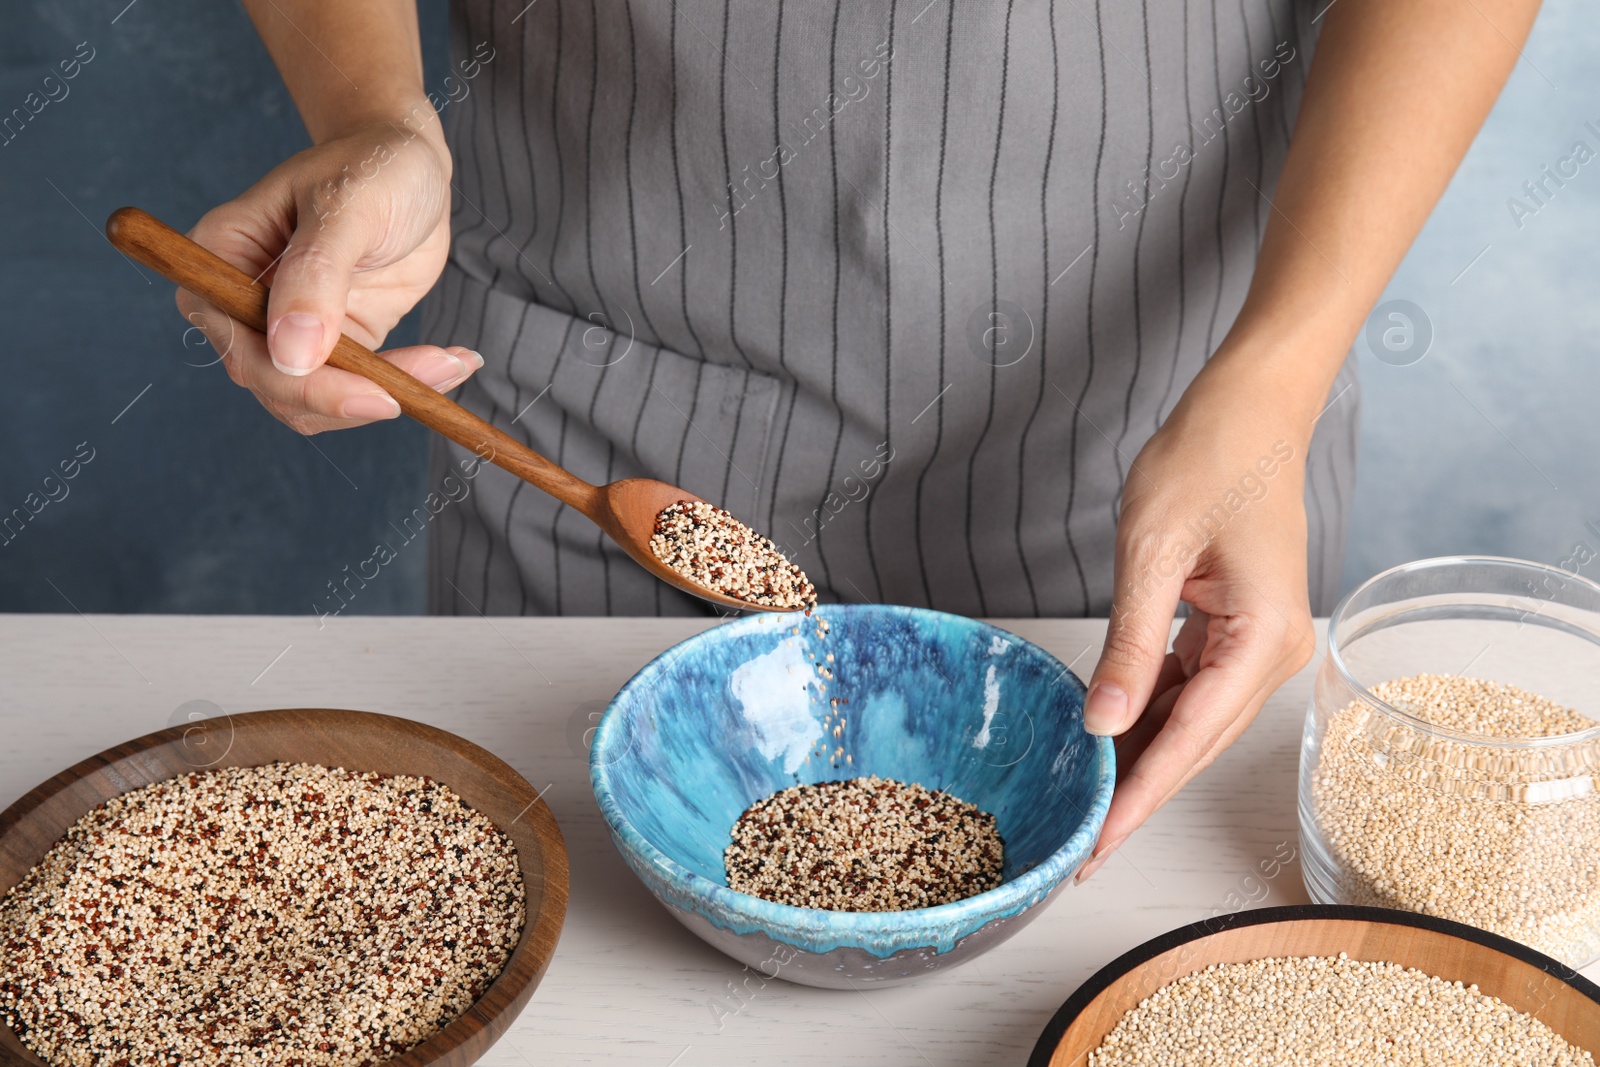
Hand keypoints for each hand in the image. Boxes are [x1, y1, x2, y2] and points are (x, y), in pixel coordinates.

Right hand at [178, 115, 479, 433]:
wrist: (407, 163)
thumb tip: (291, 357)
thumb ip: (317, 276)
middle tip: (433, 379)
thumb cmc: (369, 165)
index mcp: (219, 260)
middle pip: (280, 388)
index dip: (303, 384)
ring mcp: (288, 328)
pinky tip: (453, 363)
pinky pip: (359, 389)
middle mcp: (242, 304)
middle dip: (356, 398)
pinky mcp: (335, 343)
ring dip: (388, 395)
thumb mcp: (347, 207)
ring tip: (452, 363)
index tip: (377, 394)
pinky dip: (406, 386)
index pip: (244, 347)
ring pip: (320, 402)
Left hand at [1075, 361, 1317, 881]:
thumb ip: (1130, 643)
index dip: (1141, 794)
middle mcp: (1273, 651)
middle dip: (1138, 792)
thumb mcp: (1152, 550)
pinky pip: (1189, 685)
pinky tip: (1110, 736)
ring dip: (1141, 755)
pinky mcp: (1237, 627)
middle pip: (1196, 741)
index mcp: (1264, 638)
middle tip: (1083, 846)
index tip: (1100, 844)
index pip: (1192, 736)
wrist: (1249, 409)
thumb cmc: (1208, 458)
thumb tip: (1105, 722)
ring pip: (1191, 719)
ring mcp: (1258, 642)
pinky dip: (1149, 710)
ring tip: (1088, 800)